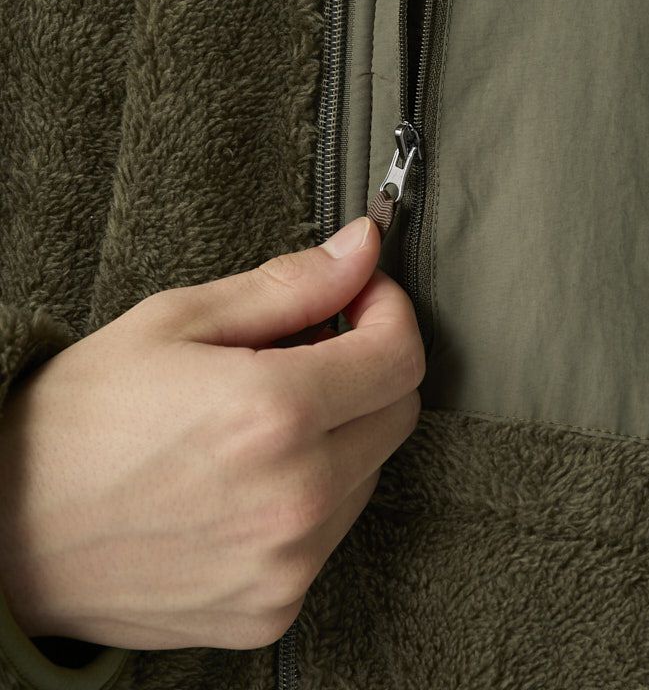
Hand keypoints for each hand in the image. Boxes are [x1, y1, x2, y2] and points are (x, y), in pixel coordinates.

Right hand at [0, 216, 423, 650]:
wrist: (6, 533)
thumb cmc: (78, 422)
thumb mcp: (177, 322)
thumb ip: (288, 285)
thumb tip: (360, 249)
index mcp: (276, 414)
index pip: (401, 356)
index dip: (389, 310)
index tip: (362, 297)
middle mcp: (295, 497)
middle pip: (398, 414)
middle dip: (370, 367)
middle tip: (311, 347)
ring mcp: (287, 564)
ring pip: (369, 473)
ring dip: (341, 432)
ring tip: (263, 417)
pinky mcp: (271, 608)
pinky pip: (330, 534)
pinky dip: (311, 494)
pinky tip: (249, 476)